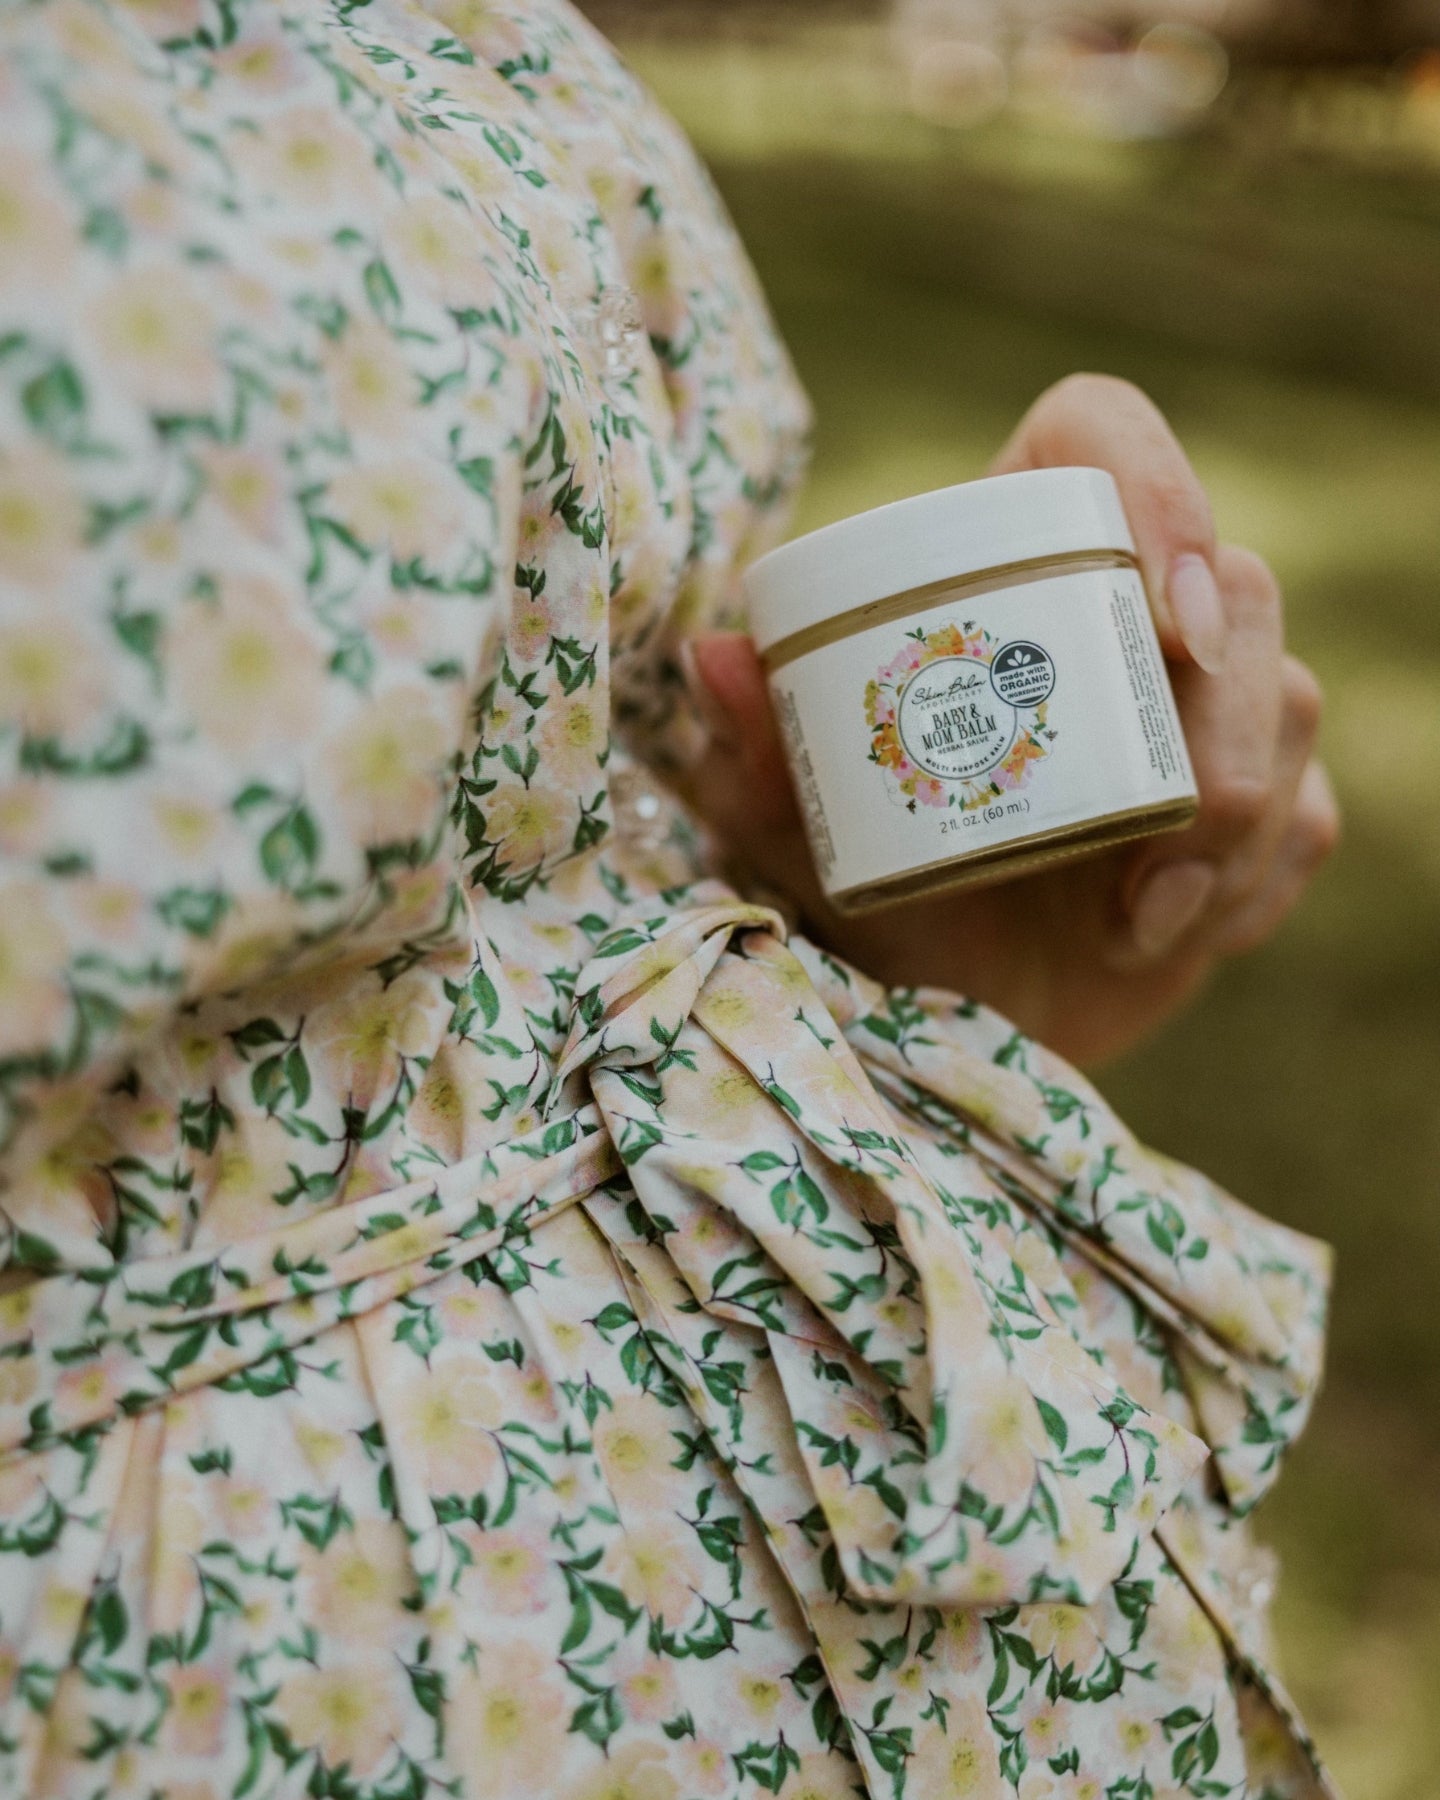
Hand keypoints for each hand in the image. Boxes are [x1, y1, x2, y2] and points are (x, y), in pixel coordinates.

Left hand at [681, 374, 1339, 1065]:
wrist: (970, 1022)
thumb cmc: (885, 906)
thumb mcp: (811, 845)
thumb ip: (759, 766)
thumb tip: (709, 659)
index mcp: (1007, 569)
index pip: (1099, 439)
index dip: (1159, 478)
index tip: (1164, 606)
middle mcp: (1119, 621)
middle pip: (1234, 583)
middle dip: (1220, 719)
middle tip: (1162, 837)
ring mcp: (1208, 712)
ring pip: (1292, 697)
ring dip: (1232, 824)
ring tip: (1134, 921)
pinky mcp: (1267, 806)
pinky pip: (1307, 817)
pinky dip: (1246, 888)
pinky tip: (1160, 936)